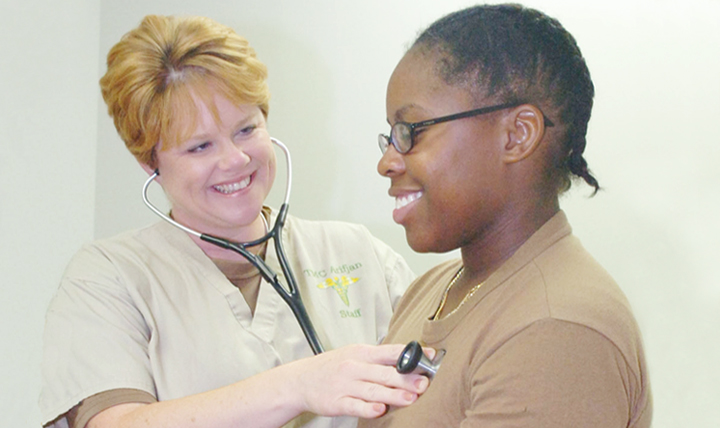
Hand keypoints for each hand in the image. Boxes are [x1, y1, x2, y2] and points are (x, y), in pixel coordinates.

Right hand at [287, 344, 429, 418]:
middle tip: (424, 383)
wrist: (301, 380)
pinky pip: (355, 405)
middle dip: (406, 378)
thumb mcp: (355, 354)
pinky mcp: (337, 402)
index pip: (390, 351)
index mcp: (362, 352)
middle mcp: (354, 367)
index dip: (411, 354)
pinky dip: (368, 408)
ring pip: (373, 390)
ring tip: (411, 398)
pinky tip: (380, 410)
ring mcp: (345, 385)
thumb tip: (410, 360)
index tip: (430, 357)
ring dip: (393, 395)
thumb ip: (380, 358)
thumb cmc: (333, 366)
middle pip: (385, 372)